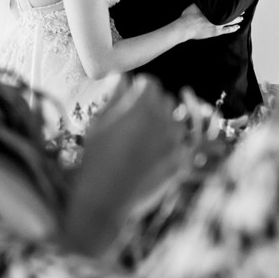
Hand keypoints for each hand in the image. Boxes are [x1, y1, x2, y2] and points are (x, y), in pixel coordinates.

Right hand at [60, 77, 188, 256]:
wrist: (106, 200)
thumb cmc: (96, 159)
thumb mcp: (99, 123)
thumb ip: (115, 96)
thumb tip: (122, 77)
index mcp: (143, 106)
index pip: (150, 84)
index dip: (138, 90)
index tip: (130, 98)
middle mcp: (164, 120)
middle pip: (164, 100)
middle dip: (151, 106)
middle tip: (133, 122)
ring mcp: (176, 142)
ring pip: (175, 122)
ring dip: (163, 126)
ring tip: (141, 142)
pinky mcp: (182, 161)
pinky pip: (180, 144)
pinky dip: (169, 147)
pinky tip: (150, 158)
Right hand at [176, 3, 241, 41]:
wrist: (185, 27)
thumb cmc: (188, 16)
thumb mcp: (194, 5)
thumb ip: (202, 2)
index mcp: (211, 9)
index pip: (223, 5)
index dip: (230, 3)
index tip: (234, 1)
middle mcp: (216, 16)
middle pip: (229, 12)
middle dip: (236, 11)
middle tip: (242, 8)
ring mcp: (217, 24)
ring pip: (230, 21)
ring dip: (237, 19)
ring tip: (242, 17)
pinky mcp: (215, 32)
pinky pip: (227, 30)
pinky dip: (233, 28)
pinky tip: (237, 27)